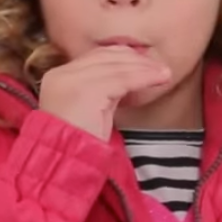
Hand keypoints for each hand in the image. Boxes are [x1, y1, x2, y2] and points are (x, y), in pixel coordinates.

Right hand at [38, 46, 171, 140]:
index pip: (95, 56)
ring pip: (117, 67)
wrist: (67, 165)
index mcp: (57, 77)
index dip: (124, 58)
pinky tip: (158, 80)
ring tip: (164, 74)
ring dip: (145, 69)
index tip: (146, 64)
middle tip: (160, 68)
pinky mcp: (86, 91)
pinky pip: (122, 79)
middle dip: (137, 61)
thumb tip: (129, 76)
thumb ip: (103, 91)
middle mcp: (60, 74)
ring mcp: (71, 81)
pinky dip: (143, 78)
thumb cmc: (81, 145)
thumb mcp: (91, 110)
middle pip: (106, 56)